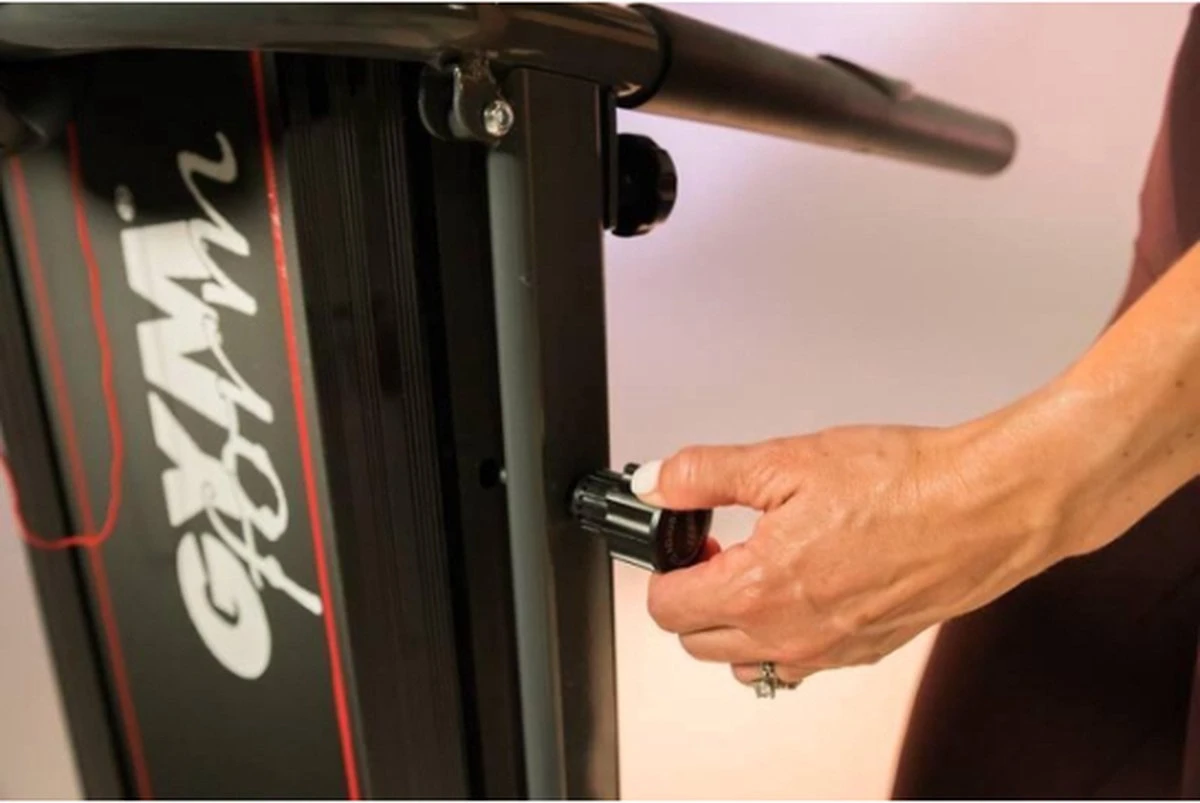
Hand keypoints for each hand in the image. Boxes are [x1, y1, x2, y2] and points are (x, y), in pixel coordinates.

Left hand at [633, 414, 1092, 687]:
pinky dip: (784, 638)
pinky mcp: (863, 654)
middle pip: (698, 641)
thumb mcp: (786, 460)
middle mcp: (789, 635)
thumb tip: (657, 481)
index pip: (667, 606)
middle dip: (696, 596)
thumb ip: (706, 474)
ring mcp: (828, 653)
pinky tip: (808, 587)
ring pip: (745, 662)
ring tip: (765, 568)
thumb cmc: (903, 484)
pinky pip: (798, 666)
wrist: (985, 506)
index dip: (666, 567)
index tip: (687, 540)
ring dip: (736, 624)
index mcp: (759, 589)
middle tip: (724, 548)